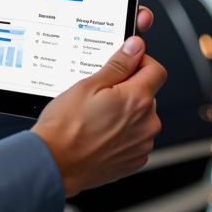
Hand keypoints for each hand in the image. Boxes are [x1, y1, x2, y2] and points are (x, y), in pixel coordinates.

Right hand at [31, 35, 167, 197]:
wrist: (55, 164)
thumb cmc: (66, 127)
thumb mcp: (89, 84)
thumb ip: (118, 64)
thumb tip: (135, 48)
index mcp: (138, 100)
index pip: (156, 70)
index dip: (140, 62)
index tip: (125, 64)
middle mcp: (147, 124)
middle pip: (147, 94)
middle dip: (129, 89)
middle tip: (101, 93)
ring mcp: (142, 145)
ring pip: (141, 117)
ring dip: (125, 112)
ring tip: (96, 116)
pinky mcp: (135, 160)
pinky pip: (135, 138)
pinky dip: (122, 133)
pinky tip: (100, 132)